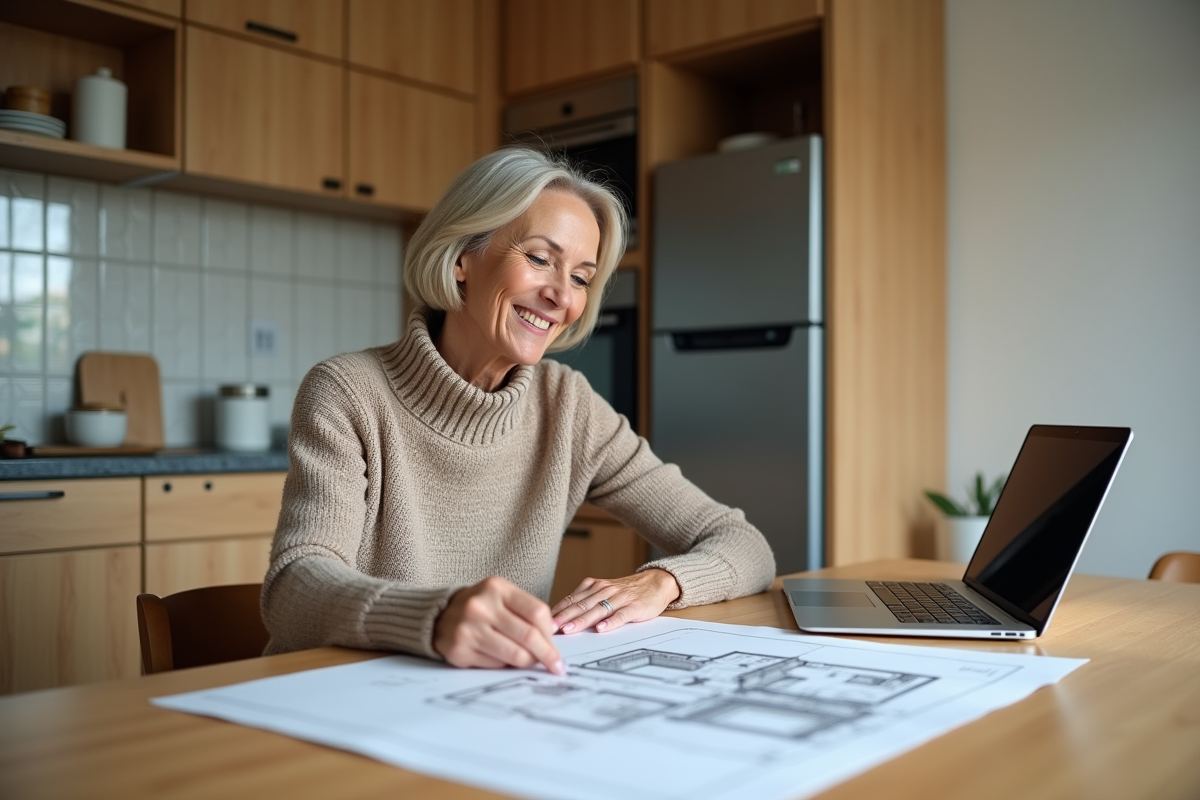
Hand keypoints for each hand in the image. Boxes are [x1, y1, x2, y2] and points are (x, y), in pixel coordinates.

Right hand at [433, 576, 564, 674]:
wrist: (438, 616)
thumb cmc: (480, 608)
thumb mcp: (501, 597)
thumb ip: (526, 612)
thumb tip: (552, 638)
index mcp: (496, 588)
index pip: (537, 612)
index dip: (551, 634)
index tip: (557, 649)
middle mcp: (481, 606)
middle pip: (529, 636)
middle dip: (547, 655)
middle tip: (556, 667)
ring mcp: (468, 629)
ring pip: (515, 655)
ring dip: (528, 663)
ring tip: (530, 663)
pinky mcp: (460, 651)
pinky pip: (496, 666)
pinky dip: (505, 666)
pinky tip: (503, 661)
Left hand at [551, 568, 680, 634]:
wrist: (655, 582)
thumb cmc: (626, 592)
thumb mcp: (603, 592)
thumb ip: (585, 602)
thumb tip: (561, 618)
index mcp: (594, 587)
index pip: (571, 599)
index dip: (557, 611)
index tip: (542, 622)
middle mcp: (604, 590)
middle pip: (581, 605)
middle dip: (564, 617)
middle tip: (550, 628)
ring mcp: (620, 598)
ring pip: (598, 609)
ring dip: (583, 620)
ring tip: (570, 629)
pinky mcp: (634, 606)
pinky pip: (621, 615)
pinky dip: (611, 622)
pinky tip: (602, 628)